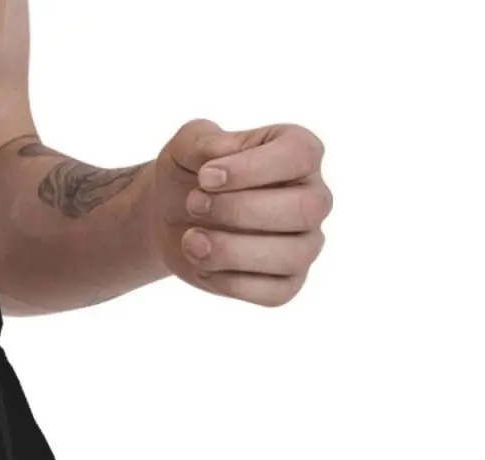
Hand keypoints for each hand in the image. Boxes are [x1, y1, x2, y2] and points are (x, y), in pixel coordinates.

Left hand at [151, 120, 330, 306]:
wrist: (171, 216)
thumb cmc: (191, 175)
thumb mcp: (187, 146)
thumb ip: (203, 141)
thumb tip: (221, 160)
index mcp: (300, 153)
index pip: (299, 156)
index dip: (250, 169)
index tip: (205, 177)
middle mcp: (313, 197)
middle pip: (304, 209)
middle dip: (240, 211)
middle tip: (194, 204)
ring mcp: (305, 243)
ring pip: (292, 255)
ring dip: (232, 250)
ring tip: (191, 239)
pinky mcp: (287, 282)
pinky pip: (275, 293)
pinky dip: (231, 283)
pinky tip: (204, 265)